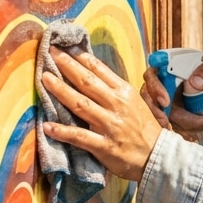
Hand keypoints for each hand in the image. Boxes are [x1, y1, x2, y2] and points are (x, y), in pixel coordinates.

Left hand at [40, 48, 162, 181]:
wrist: (158, 156)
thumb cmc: (145, 128)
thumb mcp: (135, 102)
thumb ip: (115, 89)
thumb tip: (92, 74)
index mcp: (124, 92)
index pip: (99, 70)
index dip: (80, 57)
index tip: (64, 46)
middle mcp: (116, 104)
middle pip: (86, 81)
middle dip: (66, 65)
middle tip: (49, 52)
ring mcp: (109, 125)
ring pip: (80, 104)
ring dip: (60, 90)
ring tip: (44, 79)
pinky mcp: (104, 146)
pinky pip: (79, 137)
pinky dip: (62, 131)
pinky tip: (46, 126)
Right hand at [140, 53, 202, 135]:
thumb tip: (193, 82)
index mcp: (173, 65)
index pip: (153, 72)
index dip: (153, 86)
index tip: (165, 101)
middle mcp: (166, 82)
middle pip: (148, 96)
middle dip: (155, 111)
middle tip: (167, 122)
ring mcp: (169, 100)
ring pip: (163, 114)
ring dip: (184, 122)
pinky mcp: (176, 115)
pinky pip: (175, 124)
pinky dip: (189, 128)